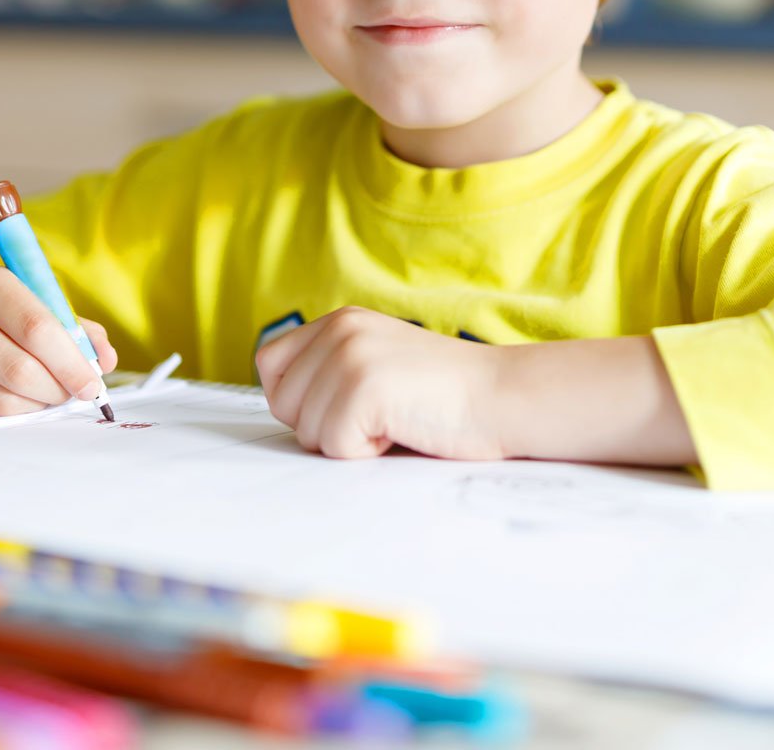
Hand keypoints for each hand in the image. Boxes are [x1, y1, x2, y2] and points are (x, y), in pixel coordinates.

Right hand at [0, 263, 116, 416]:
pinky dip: (18, 410)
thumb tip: (105, 362)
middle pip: (19, 370)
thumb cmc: (1, 306)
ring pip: (3, 399)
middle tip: (76, 392)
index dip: (71, 363)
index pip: (38, 330)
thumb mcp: (38, 299)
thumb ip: (78, 329)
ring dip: (40, 404)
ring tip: (53, 392)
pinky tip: (26, 397)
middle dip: (59, 389)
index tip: (93, 384)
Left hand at [256, 306, 504, 459]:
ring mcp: (351, 356)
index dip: (298, 399)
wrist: (504, 395)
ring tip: (395, 419)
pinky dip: (367, 452)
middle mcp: (341, 330)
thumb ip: (332, 370)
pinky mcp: (364, 387)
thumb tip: (284, 406)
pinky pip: (334, 446)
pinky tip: (402, 428)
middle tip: (377, 416)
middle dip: (322, 425)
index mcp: (341, 320)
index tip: (339, 408)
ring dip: (349, 441)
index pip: (269, 364)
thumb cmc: (448, 393)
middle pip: (282, 403)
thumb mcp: (379, 361)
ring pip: (306, 430)